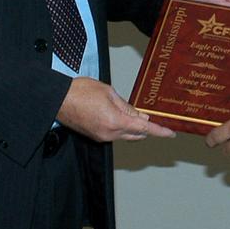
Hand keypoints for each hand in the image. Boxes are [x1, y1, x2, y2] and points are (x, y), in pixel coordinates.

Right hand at [56, 77, 175, 141]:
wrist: (58, 100)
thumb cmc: (80, 91)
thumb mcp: (109, 92)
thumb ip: (126, 106)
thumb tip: (140, 116)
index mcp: (115, 121)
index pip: (144, 129)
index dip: (160, 131)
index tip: (171, 133)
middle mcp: (109, 133)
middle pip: (136, 135)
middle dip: (146, 128)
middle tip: (153, 118)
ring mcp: (102, 136)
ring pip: (125, 135)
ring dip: (133, 127)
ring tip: (135, 113)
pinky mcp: (95, 136)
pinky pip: (114, 134)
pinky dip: (122, 128)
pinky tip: (120, 116)